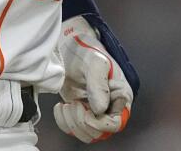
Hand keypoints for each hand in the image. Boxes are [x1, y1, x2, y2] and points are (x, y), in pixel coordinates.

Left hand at [54, 16, 132, 142]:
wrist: (69, 45)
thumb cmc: (86, 50)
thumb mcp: (94, 62)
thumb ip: (98, 84)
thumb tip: (100, 109)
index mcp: (121, 96)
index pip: (115, 123)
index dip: (99, 123)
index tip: (84, 110)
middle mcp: (111, 107)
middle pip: (100, 132)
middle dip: (82, 122)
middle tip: (73, 105)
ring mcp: (95, 111)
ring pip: (87, 134)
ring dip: (72, 124)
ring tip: (67, 105)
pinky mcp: (80, 111)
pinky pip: (74, 128)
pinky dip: (64, 123)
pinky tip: (60, 107)